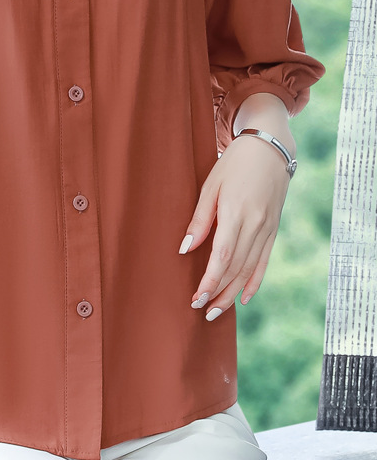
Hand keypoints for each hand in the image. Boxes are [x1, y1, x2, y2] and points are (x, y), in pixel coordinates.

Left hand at [179, 134, 291, 319]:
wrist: (271, 148)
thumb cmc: (234, 164)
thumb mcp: (211, 186)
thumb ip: (200, 220)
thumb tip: (185, 249)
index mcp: (236, 213)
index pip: (222, 257)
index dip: (209, 281)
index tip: (196, 298)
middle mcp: (255, 225)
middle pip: (236, 268)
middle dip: (218, 293)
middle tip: (201, 311)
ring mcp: (268, 229)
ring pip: (250, 269)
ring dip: (233, 293)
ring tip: (217, 311)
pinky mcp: (274, 229)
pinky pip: (264, 261)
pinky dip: (255, 282)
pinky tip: (244, 298)